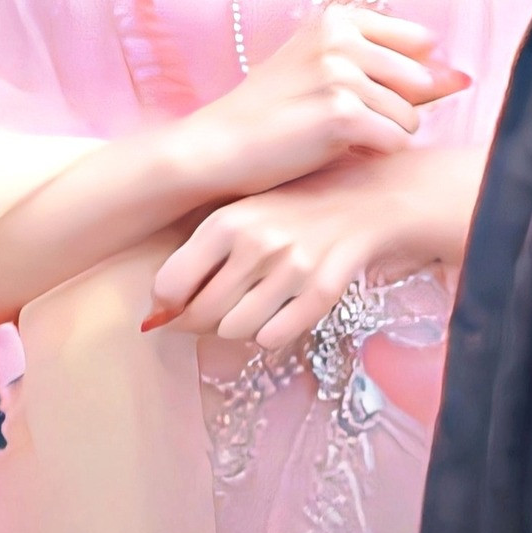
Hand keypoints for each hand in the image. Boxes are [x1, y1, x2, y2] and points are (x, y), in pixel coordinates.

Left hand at [146, 146, 486, 355]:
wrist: (370, 195)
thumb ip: (202, 255)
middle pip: (203, 315)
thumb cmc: (297, 206)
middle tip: (217, 315)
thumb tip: (161, 308)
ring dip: (239, 328)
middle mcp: (254, 242)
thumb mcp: (245, 214)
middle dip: (204, 324)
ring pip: (237, 330)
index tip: (176, 309)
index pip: (170, 285)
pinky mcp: (323, 287)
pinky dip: (272, 334)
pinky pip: (277, 336)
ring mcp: (291, 266)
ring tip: (252, 308)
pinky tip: (279, 313)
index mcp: (225, 221)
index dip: (169, 307)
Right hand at [166, 5, 467, 207]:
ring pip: (410, 117)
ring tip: (334, 138)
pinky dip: (373, 155)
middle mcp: (341, 36)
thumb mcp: (332, 75)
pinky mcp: (341, 111)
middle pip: (420, 82)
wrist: (220, 147)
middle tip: (344, 122)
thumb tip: (465, 77)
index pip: (419, 43)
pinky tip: (337, 152)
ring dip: (383, 137)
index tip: (367, 96)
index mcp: (338, 18)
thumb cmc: (277, 114)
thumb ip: (399, 72)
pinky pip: (395, 141)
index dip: (405, 80)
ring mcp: (341, 71)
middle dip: (396, 112)